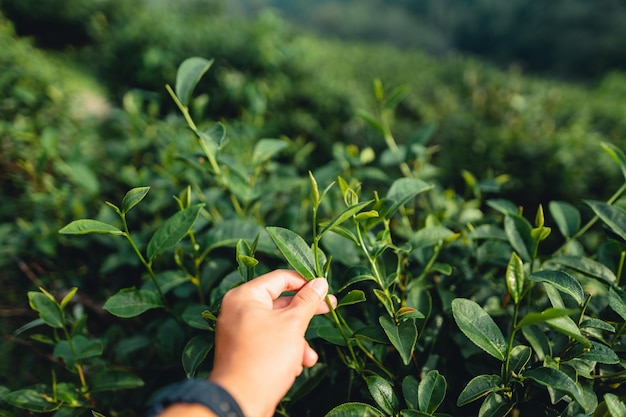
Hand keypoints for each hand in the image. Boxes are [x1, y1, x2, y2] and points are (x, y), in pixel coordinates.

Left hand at [208, 270, 334, 416]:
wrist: (241, 400)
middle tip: (330, 309)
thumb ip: (307, 301)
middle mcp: (238, 310)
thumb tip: (320, 283)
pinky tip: (295, 367)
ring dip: (297, 340)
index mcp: (245, 296)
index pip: (279, 278)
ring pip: (276, 326)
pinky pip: (268, 341)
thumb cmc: (265, 357)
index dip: (305, 282)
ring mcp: (238, 331)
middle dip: (305, 313)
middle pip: (279, 302)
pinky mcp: (242, 351)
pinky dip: (284, 351)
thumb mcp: (293, 324)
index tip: (325, 289)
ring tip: (309, 357)